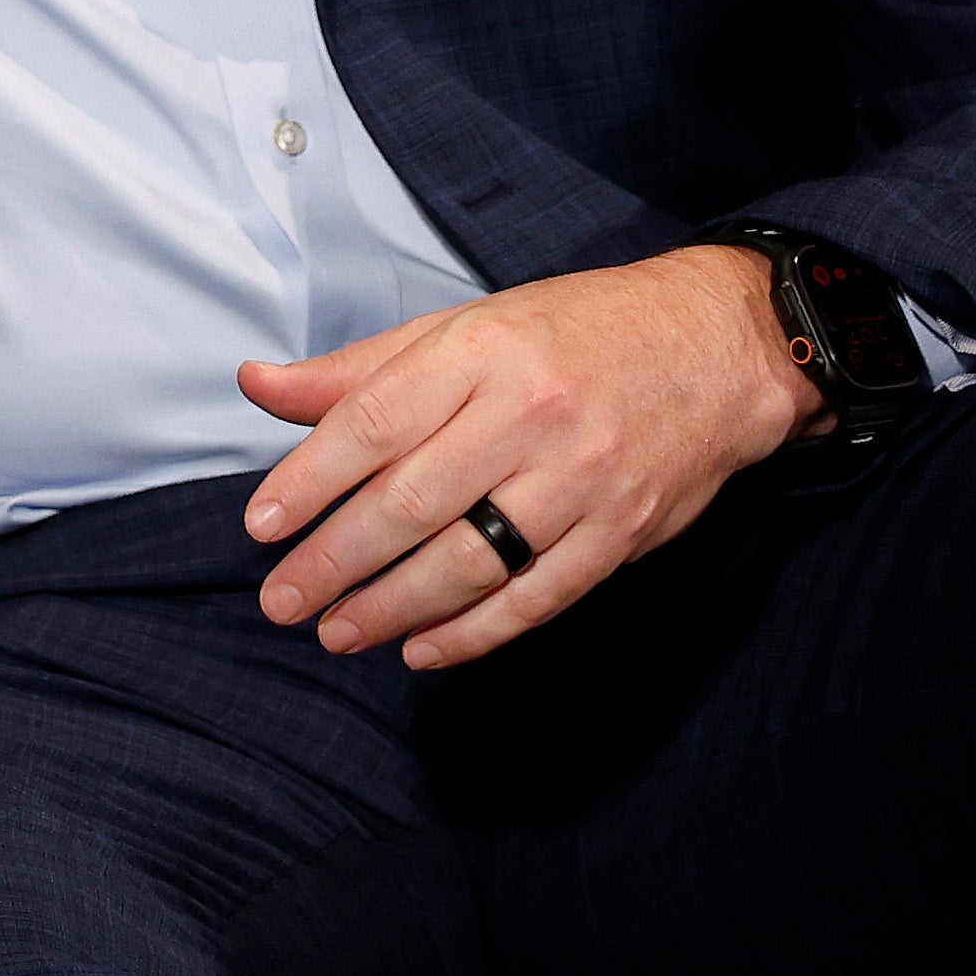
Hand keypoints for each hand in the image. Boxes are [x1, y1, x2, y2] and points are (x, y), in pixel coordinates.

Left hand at [235, 243, 823, 669]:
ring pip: (470, 560)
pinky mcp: (623, 532)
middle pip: (411, 504)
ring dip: (393, 607)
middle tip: (282, 601)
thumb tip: (256, 385)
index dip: (307, 482)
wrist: (719, 345)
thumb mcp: (463, 327)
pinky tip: (422, 648)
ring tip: (338, 630)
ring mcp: (583, 479)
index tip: (260, 525)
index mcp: (481, 353)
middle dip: (335, 562)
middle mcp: (530, 416)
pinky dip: (475, 632)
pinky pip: (537, 596)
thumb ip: (359, 369)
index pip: (372, 425)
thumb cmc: (574, 333)